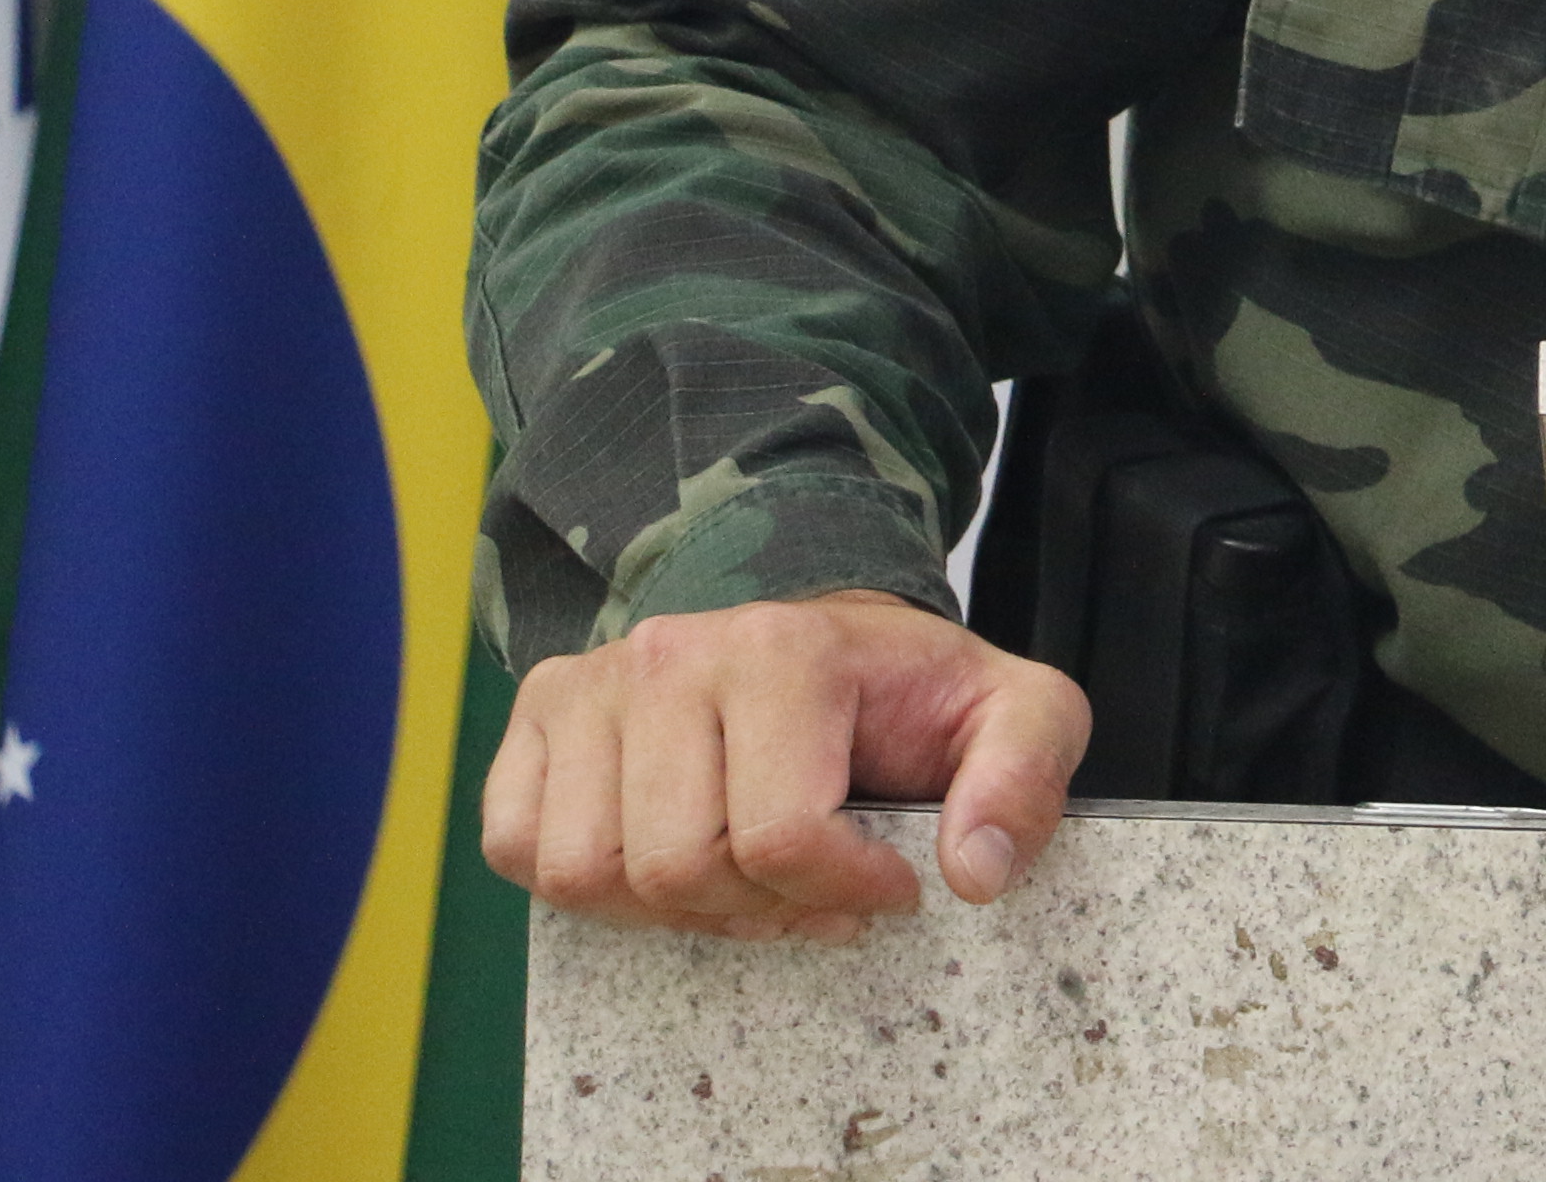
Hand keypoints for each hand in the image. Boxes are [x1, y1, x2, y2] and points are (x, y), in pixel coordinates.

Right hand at [481, 588, 1090, 942]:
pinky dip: (586, 884)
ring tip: (743, 875)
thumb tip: (972, 872)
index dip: (843, 895)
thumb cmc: (909, 689)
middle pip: (676, 868)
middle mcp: (668, 655)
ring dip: (671, 905)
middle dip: (757, 908)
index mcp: (781, 649)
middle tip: (812, 889)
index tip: (889, 887)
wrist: (830, 638)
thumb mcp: (1017, 710)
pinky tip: (664, 857)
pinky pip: (519, 848)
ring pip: (589, 873)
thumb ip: (1026, 774)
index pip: (779, 839)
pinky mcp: (537, 721)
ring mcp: (590, 684)